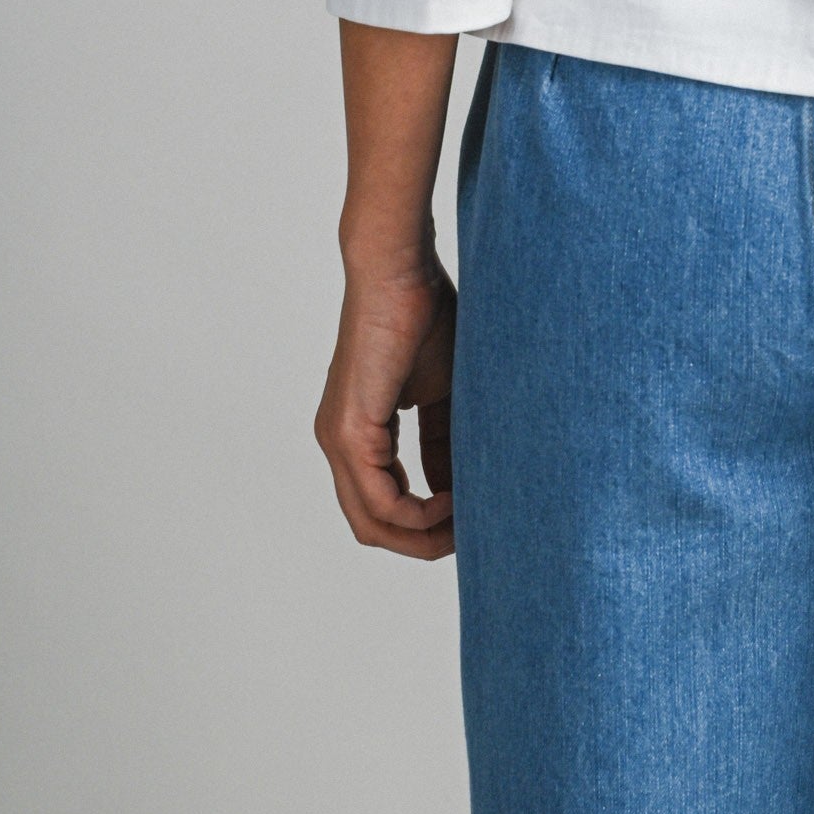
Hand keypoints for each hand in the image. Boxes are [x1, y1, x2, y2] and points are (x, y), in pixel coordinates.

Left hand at [315, 256, 457, 560]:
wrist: (400, 270)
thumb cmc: (425, 315)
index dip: (429, 522)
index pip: (387, 502)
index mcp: (360, 434)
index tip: (474, 518)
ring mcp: (339, 441)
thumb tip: (463, 490)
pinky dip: (418, 513)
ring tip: (469, 522)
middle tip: (474, 536)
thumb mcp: (444, 392)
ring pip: (372, 524)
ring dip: (423, 536)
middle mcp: (340, 444)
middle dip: (425, 543)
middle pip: (374, 527)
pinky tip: (453, 500)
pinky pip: (379, 501)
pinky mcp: (349, 432)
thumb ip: (446, 442)